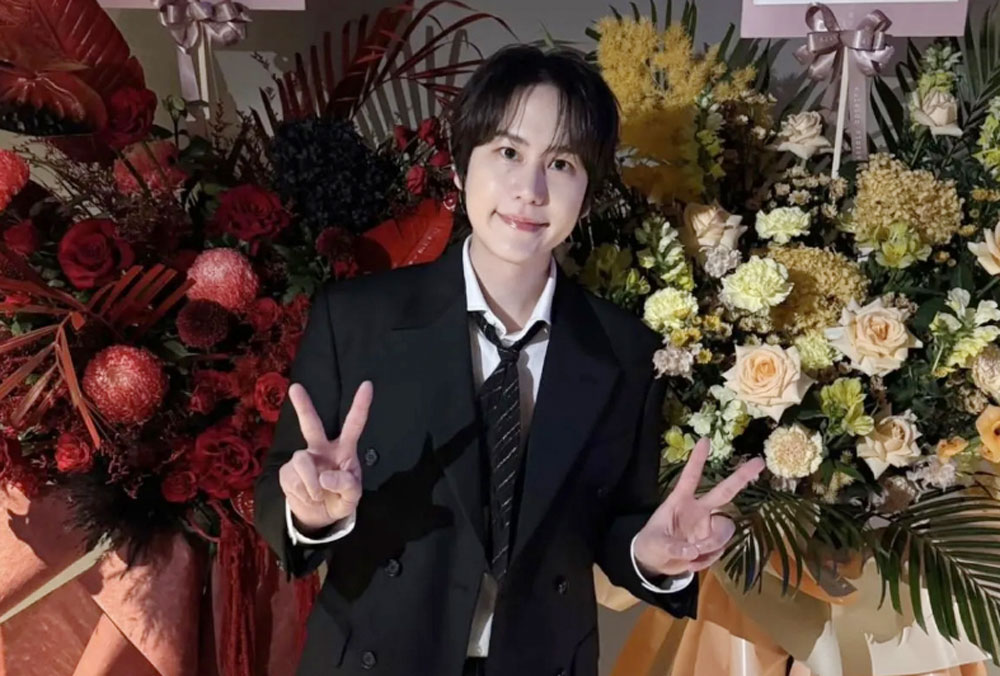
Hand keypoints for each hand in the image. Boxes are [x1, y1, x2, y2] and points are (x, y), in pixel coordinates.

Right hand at [278, 381, 372, 533]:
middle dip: (303, 406)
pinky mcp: (287, 471)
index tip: (367, 384)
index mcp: (344, 450)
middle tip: (296, 387)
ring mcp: (303, 458)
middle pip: (312, 424)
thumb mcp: (352, 497)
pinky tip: (306, 496)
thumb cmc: (340, 499)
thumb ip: (346, 486)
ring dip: (311, 483)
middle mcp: (322, 449)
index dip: (361, 405)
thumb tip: (325, 478)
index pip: (354, 425)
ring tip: (318, 495)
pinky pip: (292, 479)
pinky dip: (302, 492)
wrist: (319, 516)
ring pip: (302, 460)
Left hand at [634, 438, 763, 577]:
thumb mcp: (655, 545)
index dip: (698, 460)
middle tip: (759, 462)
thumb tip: (692, 551)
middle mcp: (699, 510)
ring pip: (726, 529)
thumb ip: (672, 547)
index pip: (690, 477)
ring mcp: (708, 527)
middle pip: (724, 491)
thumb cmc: (651, 545)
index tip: (705, 440)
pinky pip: (720, 550)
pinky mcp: (714, 543)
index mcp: (679, 502)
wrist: (655, 563)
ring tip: (690, 553)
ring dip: (712, 544)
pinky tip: (692, 559)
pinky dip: (706, 559)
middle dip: (741, 477)